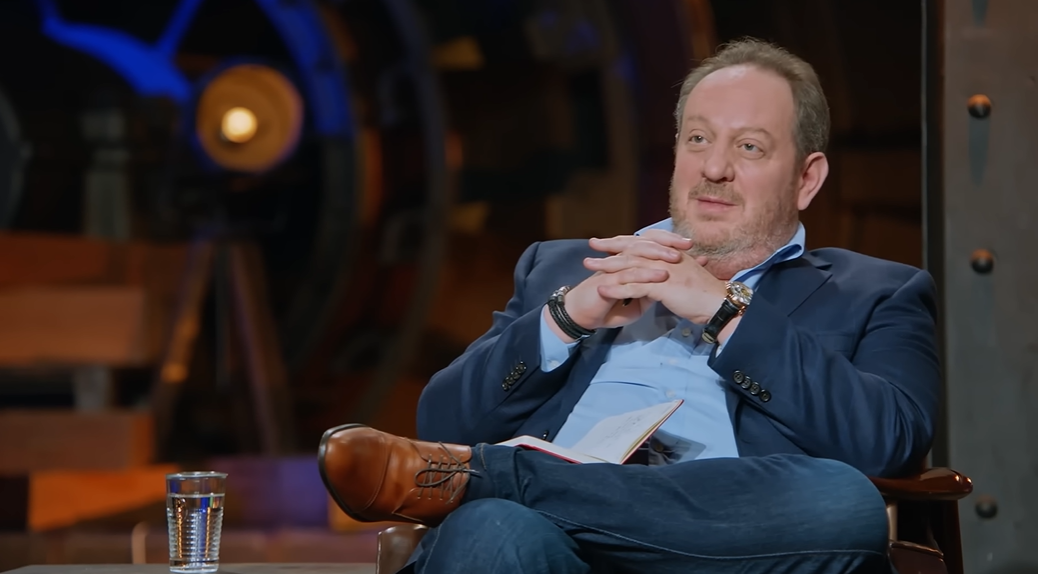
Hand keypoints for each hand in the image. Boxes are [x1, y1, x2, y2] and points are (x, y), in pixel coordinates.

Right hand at [551, 233, 692, 334]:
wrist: (584, 317)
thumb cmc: (607, 307)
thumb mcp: (635, 301)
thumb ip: (648, 292)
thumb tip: (664, 289)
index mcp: (628, 261)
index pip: (650, 245)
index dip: (670, 243)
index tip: (690, 246)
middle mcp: (621, 260)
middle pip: (646, 244)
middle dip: (668, 243)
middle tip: (688, 244)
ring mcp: (613, 269)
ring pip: (638, 257)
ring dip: (659, 256)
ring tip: (678, 258)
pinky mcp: (608, 281)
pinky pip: (629, 275)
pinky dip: (645, 275)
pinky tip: (660, 276)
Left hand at [584, 247, 727, 324]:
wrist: (718, 304)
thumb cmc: (703, 292)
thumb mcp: (684, 274)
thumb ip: (670, 268)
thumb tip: (658, 268)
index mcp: (670, 252)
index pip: (642, 242)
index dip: (624, 240)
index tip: (607, 240)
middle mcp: (665, 256)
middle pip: (632, 249)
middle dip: (610, 247)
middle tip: (591, 245)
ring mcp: (663, 270)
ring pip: (630, 265)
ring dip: (607, 266)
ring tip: (589, 266)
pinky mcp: (662, 286)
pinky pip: (634, 286)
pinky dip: (616, 288)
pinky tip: (601, 289)